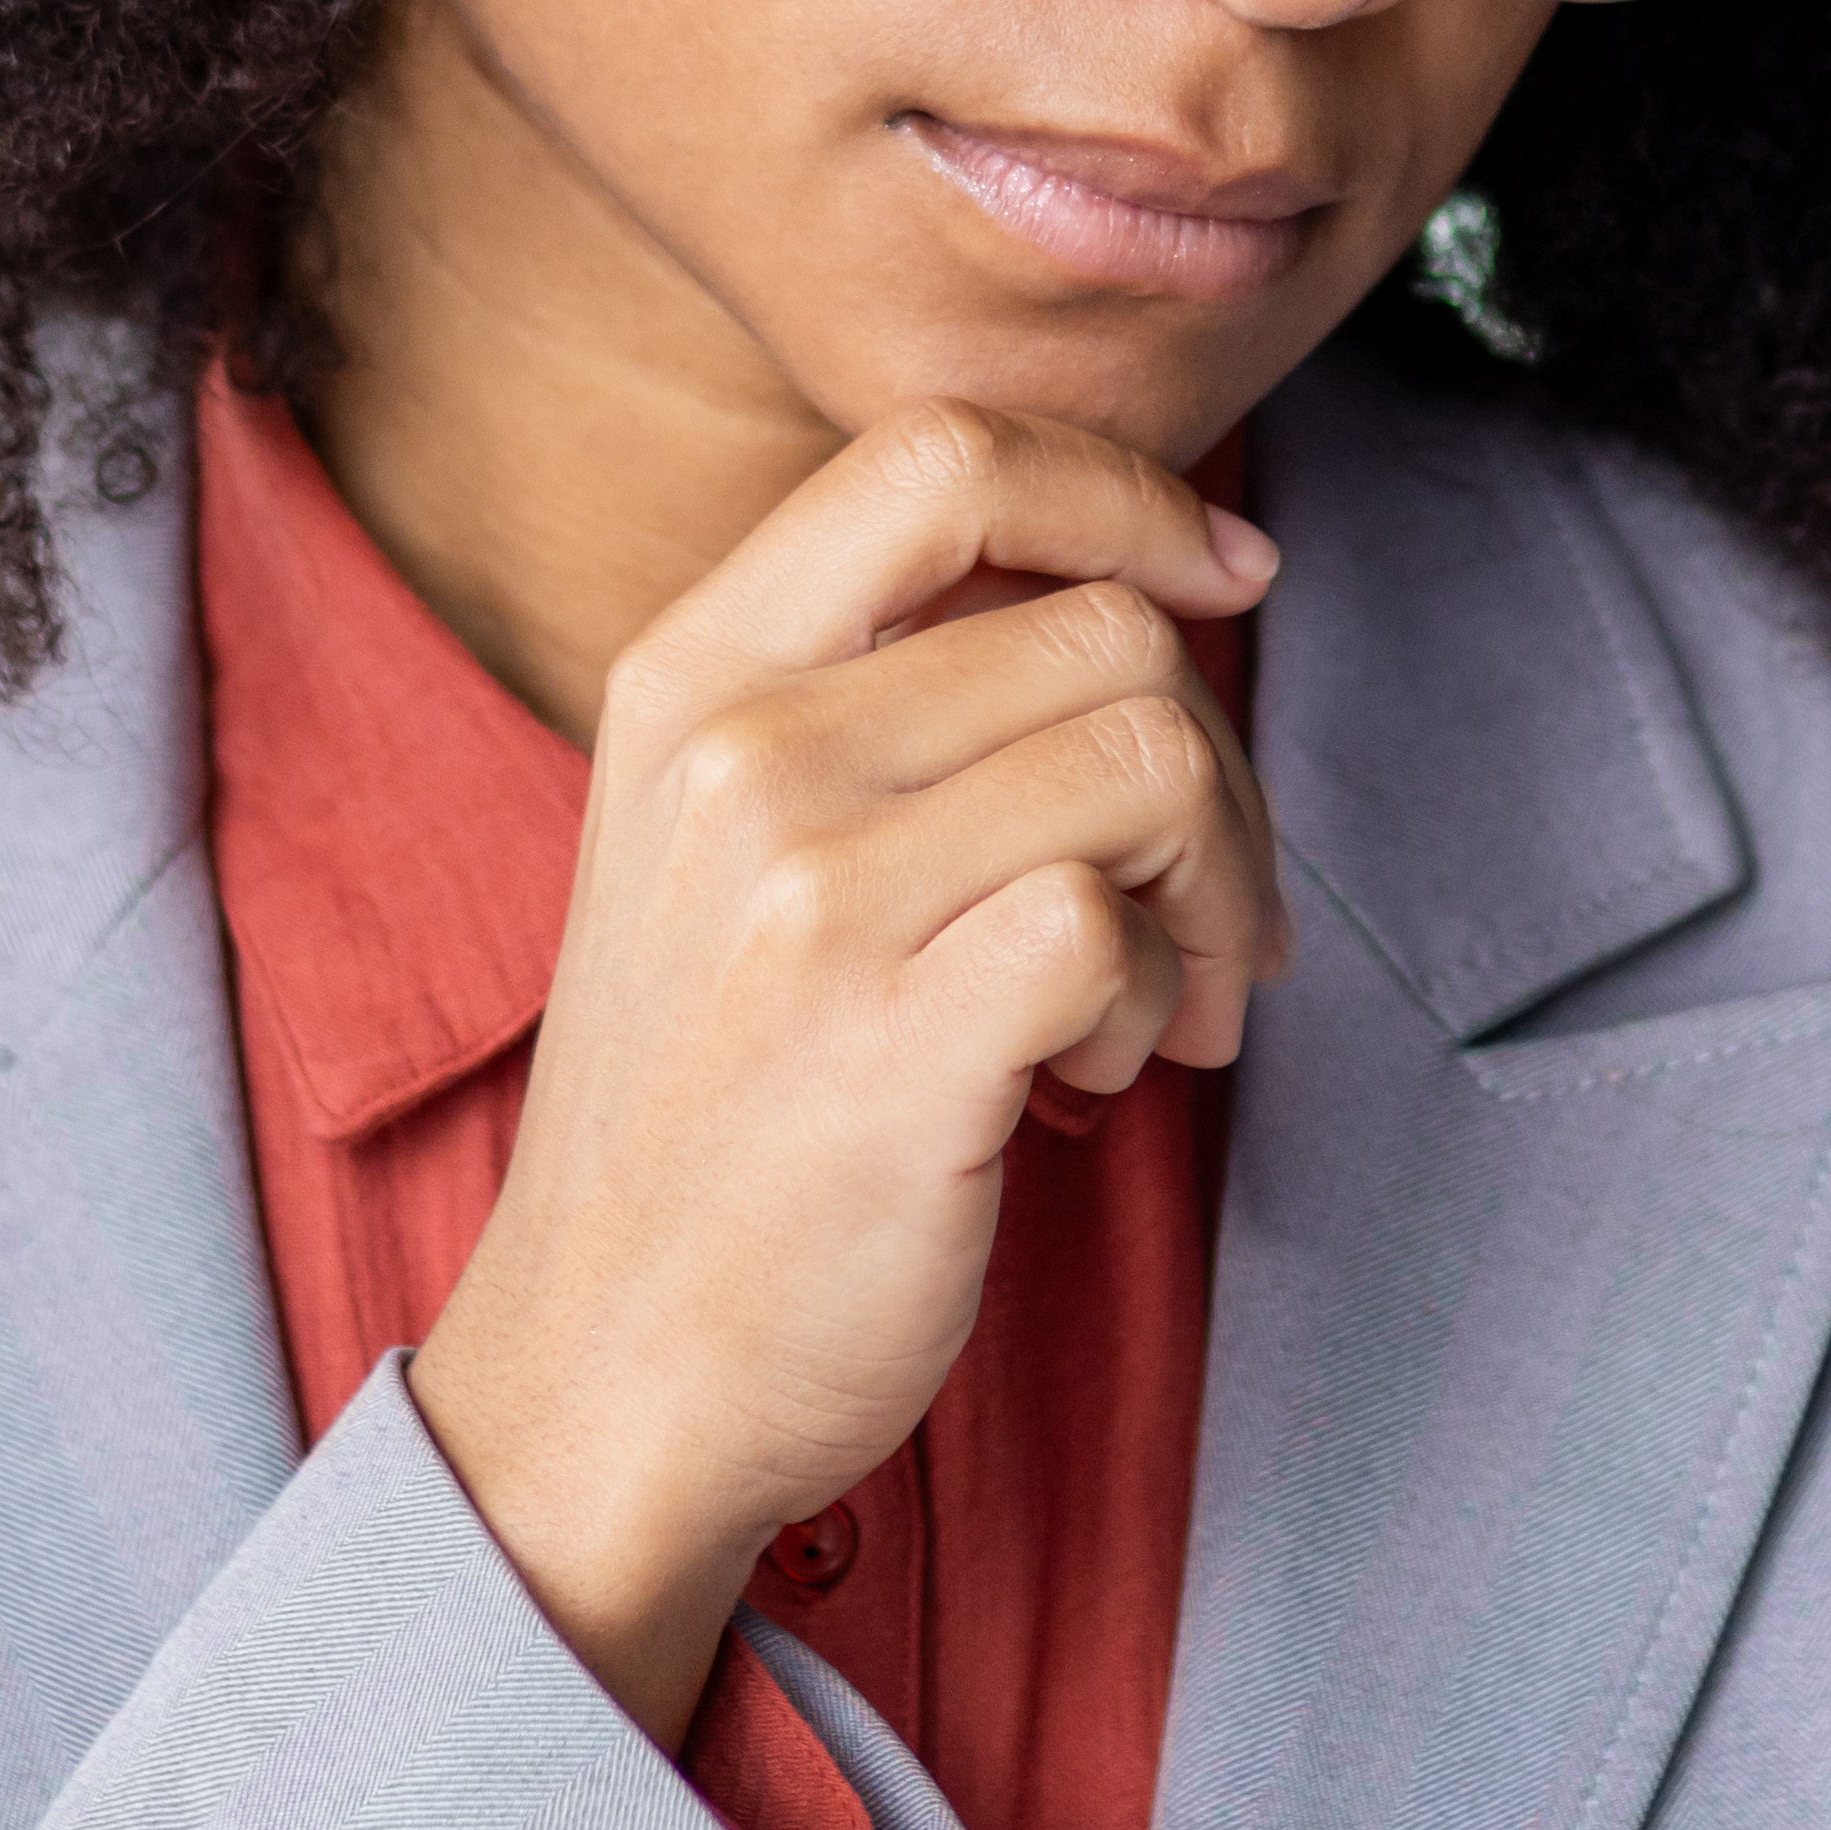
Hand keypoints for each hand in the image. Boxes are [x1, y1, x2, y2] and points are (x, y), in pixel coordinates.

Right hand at [401, 403, 1284, 1737]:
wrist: (608, 1372)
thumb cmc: (708, 1114)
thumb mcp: (718, 845)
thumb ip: (872, 696)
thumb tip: (1130, 589)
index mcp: (693, 674)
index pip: (943, 456)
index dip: (1123, 491)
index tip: (1222, 573)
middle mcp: (742, 754)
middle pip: (1104, 624)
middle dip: (1216, 766)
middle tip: (1203, 904)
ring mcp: (811, 897)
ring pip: (1148, 762)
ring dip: (1210, 892)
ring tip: (1149, 1005)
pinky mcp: (899, 1040)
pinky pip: (1121, 924)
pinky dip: (1155, 997)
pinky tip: (1092, 1071)